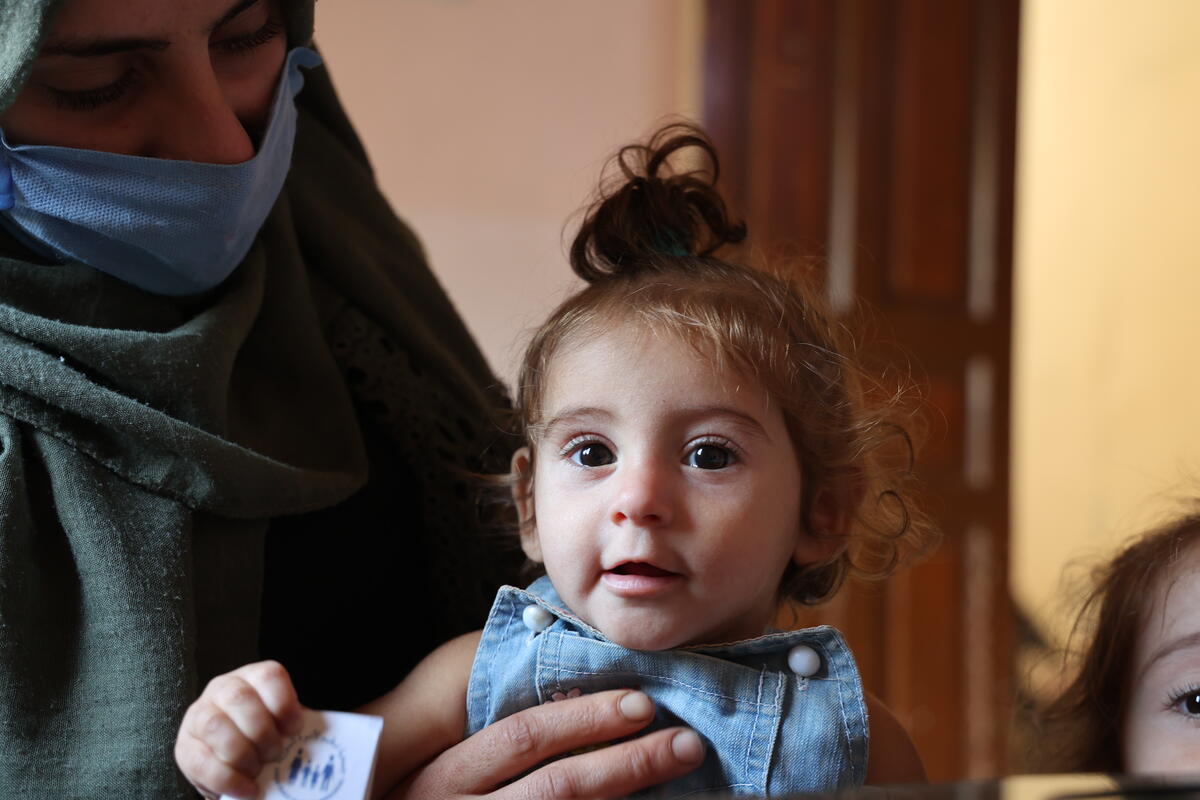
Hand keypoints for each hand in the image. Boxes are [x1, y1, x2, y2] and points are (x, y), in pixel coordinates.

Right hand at [175, 660, 305, 799]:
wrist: (231, 760)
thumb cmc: (264, 738)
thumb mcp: (281, 725)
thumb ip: (292, 727)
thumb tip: (316, 742)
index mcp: (254, 677)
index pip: (269, 676)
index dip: (284, 704)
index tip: (294, 731)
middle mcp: (223, 688)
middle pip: (239, 698)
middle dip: (262, 732)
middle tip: (274, 755)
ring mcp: (199, 714)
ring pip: (215, 726)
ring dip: (242, 754)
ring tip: (257, 771)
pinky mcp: (184, 746)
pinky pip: (200, 761)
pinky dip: (227, 779)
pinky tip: (246, 788)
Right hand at [387, 689, 704, 799]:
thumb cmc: (417, 798)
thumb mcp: (436, 768)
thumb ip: (486, 734)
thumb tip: (563, 678)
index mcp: (441, 776)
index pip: (521, 739)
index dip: (584, 720)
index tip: (641, 701)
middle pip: (555, 789)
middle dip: (626, 764)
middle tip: (684, 742)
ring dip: (628, 797)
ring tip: (676, 772)